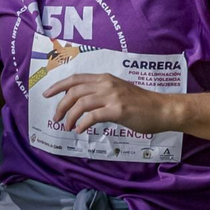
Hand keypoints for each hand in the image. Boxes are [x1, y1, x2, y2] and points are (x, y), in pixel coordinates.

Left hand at [45, 72, 170, 134]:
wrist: (163, 109)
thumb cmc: (142, 103)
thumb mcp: (120, 91)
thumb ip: (102, 93)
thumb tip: (83, 102)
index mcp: (106, 78)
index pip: (76, 78)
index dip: (58, 86)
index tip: (47, 94)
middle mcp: (107, 84)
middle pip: (74, 91)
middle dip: (60, 106)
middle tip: (56, 118)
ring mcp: (113, 96)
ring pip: (80, 103)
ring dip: (69, 117)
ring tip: (67, 127)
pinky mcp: (118, 110)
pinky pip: (92, 117)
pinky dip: (82, 124)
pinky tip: (80, 130)